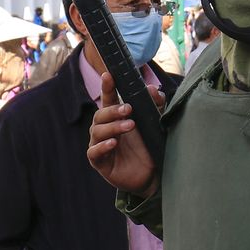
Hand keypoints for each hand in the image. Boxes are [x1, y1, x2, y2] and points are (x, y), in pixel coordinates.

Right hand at [88, 72, 163, 195]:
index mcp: (116, 118)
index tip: (108, 75)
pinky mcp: (100, 163)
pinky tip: (113, 143)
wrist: (153, 174)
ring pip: (97, 131)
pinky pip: (94, 152)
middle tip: (129, 109)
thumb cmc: (149, 147)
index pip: (108, 99)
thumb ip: (155, 105)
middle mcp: (105, 130)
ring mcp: (100, 145)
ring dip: (112, 127)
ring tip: (129, 126)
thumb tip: (152, 88)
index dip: (107, 87)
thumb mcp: (155, 124)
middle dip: (113, 110)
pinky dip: (102, 146)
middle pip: (100, 115)